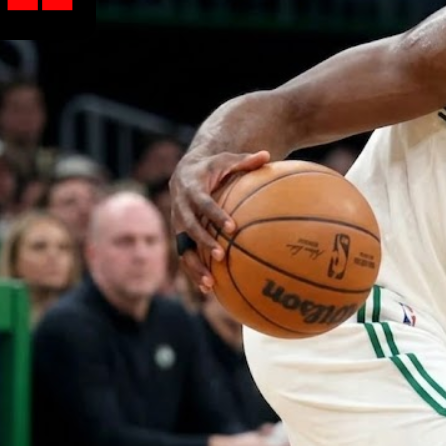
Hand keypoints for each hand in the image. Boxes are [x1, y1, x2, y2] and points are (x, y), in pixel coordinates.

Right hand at [170, 150, 270, 292]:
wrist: (184, 172)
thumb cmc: (212, 166)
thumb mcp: (227, 159)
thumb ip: (246, 160)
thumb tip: (268, 155)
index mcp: (191, 188)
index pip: (203, 203)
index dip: (215, 215)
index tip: (231, 227)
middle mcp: (180, 207)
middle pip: (189, 227)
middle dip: (204, 242)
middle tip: (221, 255)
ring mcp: (177, 223)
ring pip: (182, 247)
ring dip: (194, 265)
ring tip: (209, 283)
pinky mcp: (178, 236)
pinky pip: (184, 256)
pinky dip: (193, 272)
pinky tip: (208, 289)